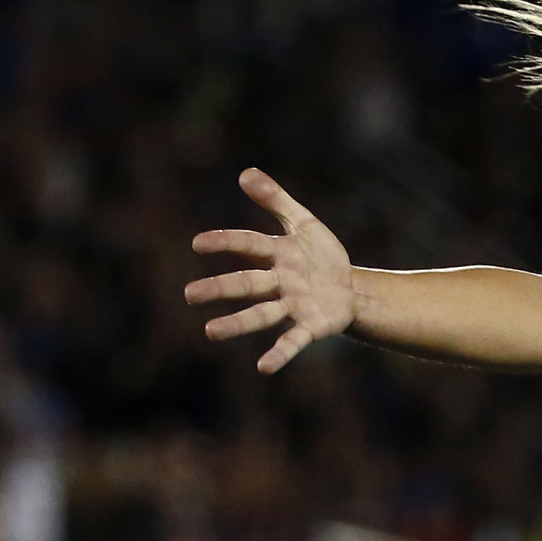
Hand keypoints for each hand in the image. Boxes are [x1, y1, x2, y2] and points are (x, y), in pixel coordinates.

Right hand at [185, 169, 355, 373]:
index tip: (197, 244)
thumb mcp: (304, 223)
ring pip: (261, 315)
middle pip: (246, 284)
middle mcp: (279, 282)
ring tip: (210, 332)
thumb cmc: (322, 256)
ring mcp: (293, 306)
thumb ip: (276, 199)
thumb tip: (245, 173)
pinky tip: (263, 368)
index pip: (247, 244)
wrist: (352, 290)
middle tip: (189, 294)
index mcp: (277, 254)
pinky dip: (279, 354)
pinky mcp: (310, 327)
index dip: (225, 243)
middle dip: (219, 289)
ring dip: (237, 324)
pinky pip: (292, 341)